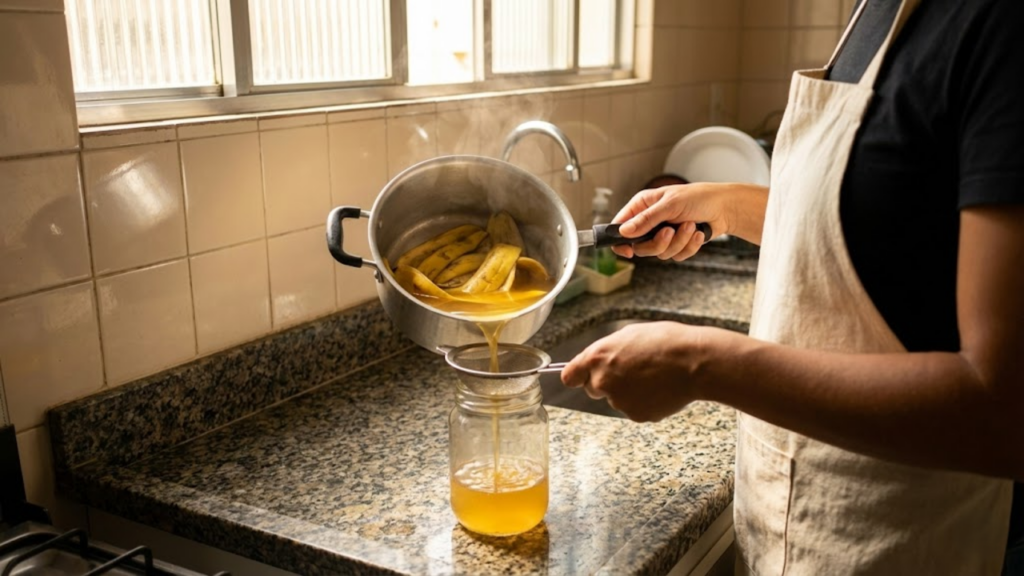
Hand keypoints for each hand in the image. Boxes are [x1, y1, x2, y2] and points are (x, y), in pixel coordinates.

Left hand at [560, 322, 719, 421]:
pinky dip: (644, 402)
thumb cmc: (666, 342)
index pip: (569, 376)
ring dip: (628, 391)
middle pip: (592, 389)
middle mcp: (603, 381)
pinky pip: (634, 409)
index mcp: (597, 357)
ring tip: (652, 376)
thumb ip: (606, 350)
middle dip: (606, 382)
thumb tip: (596, 360)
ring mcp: (619, 401)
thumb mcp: (629, 335)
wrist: (694, 362)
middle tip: (631, 371)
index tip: (581, 377)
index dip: (577, 376)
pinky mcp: (635, 415)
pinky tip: (659, 389)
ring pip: (616, 399)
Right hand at [611, 182, 756, 259]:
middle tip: (669, 232)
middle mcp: (650, 222)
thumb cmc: (698, 198)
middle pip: (640, 247)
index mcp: (642, 206)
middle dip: (658, 243)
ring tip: (690, 226)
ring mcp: (663, 234)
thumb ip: (646, 220)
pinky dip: (688, 246)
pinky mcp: (677, 244)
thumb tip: (624, 232)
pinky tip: (697, 233)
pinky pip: (676, 256)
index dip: (619, 241)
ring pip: (660, 253)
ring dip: (678, 242)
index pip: (620, 227)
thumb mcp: (669, 205)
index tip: (628, 250)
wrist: (725, 208)